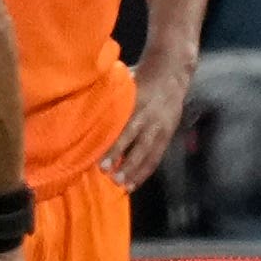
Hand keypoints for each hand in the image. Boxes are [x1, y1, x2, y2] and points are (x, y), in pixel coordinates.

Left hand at [103, 51, 193, 188]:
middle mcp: (150, 120)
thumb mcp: (125, 84)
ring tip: (124, 186)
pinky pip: (157, 156)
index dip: (114, 149)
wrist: (172, 73)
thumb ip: (111, 100)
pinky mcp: (168, 135)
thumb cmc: (140, 77)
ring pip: (149, 154)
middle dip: (126, 164)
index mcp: (138, 106)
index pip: (124, 132)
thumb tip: (88, 113)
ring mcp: (161, 129)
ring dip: (137, 172)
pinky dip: (147, 170)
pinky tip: (136, 182)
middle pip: (138, 146)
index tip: (101, 164)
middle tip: (112, 178)